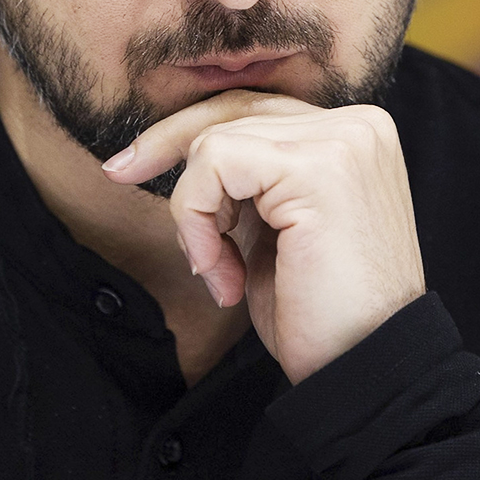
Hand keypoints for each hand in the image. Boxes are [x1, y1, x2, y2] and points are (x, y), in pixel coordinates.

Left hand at [101, 91, 426, 382]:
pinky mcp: (319, 167)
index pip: (257, 108)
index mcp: (357, 136)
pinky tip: (226, 276)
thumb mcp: (280, 229)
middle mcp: (359, 125)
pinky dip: (199, 221)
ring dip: (196, 214)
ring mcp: (344, 141)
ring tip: (221, 273)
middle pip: (233, 108)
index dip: (190, 134)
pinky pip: (215, 163)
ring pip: (216, 139)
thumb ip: (253, 181)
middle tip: (117, 175)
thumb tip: (183, 146)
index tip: (133, 165)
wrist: (362, 371)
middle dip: (168, 148)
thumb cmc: (322, 315)